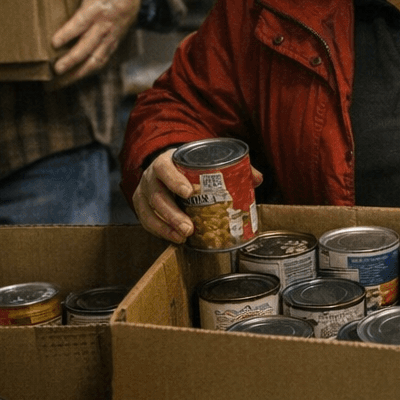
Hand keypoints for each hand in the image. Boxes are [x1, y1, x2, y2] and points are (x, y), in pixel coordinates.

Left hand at [51, 0, 141, 81]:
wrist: (134, 3)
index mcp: (98, 10)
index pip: (81, 23)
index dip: (69, 33)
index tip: (54, 42)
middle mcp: (103, 28)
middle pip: (87, 47)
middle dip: (72, 59)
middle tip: (55, 69)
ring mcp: (107, 41)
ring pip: (93, 61)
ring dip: (77, 73)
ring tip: (58, 83)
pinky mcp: (109, 49)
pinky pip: (98, 64)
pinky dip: (84, 74)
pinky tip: (69, 81)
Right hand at [129, 147, 264, 244]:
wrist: (166, 164)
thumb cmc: (188, 165)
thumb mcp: (204, 161)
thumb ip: (231, 168)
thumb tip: (257, 179)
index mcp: (166, 162)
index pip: (165, 169)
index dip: (175, 181)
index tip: (189, 192)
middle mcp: (151, 177)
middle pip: (157, 196)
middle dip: (172, 214)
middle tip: (189, 227)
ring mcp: (144, 193)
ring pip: (149, 212)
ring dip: (166, 227)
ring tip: (183, 237)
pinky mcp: (142, 207)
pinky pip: (147, 221)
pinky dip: (161, 231)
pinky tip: (175, 238)